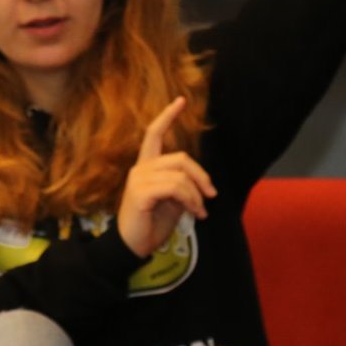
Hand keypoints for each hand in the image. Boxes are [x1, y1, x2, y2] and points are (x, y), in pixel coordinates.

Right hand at [116, 97, 214, 257]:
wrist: (133, 245)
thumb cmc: (152, 223)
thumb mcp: (173, 201)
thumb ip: (182, 185)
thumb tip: (201, 184)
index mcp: (146, 166)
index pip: (154, 134)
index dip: (168, 116)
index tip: (181, 100)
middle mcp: (140, 168)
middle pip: (181, 158)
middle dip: (202, 176)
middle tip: (211, 196)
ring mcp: (138, 179)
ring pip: (180, 175)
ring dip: (197, 195)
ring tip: (200, 211)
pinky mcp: (140, 192)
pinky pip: (175, 187)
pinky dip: (191, 200)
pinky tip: (194, 213)